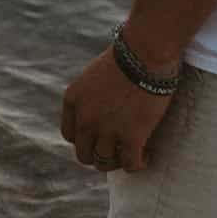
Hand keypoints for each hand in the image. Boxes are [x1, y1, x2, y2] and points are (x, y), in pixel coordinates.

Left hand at [60, 45, 176, 173]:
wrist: (145, 53)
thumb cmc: (126, 57)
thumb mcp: (95, 75)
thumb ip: (91, 97)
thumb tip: (102, 111)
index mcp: (73, 100)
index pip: (70, 135)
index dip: (85, 140)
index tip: (99, 139)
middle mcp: (85, 118)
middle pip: (84, 153)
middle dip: (99, 155)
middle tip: (116, 150)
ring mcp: (106, 130)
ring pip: (105, 163)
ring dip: (118, 161)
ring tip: (133, 154)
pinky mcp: (130, 137)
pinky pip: (130, 164)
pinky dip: (138, 164)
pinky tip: (147, 155)